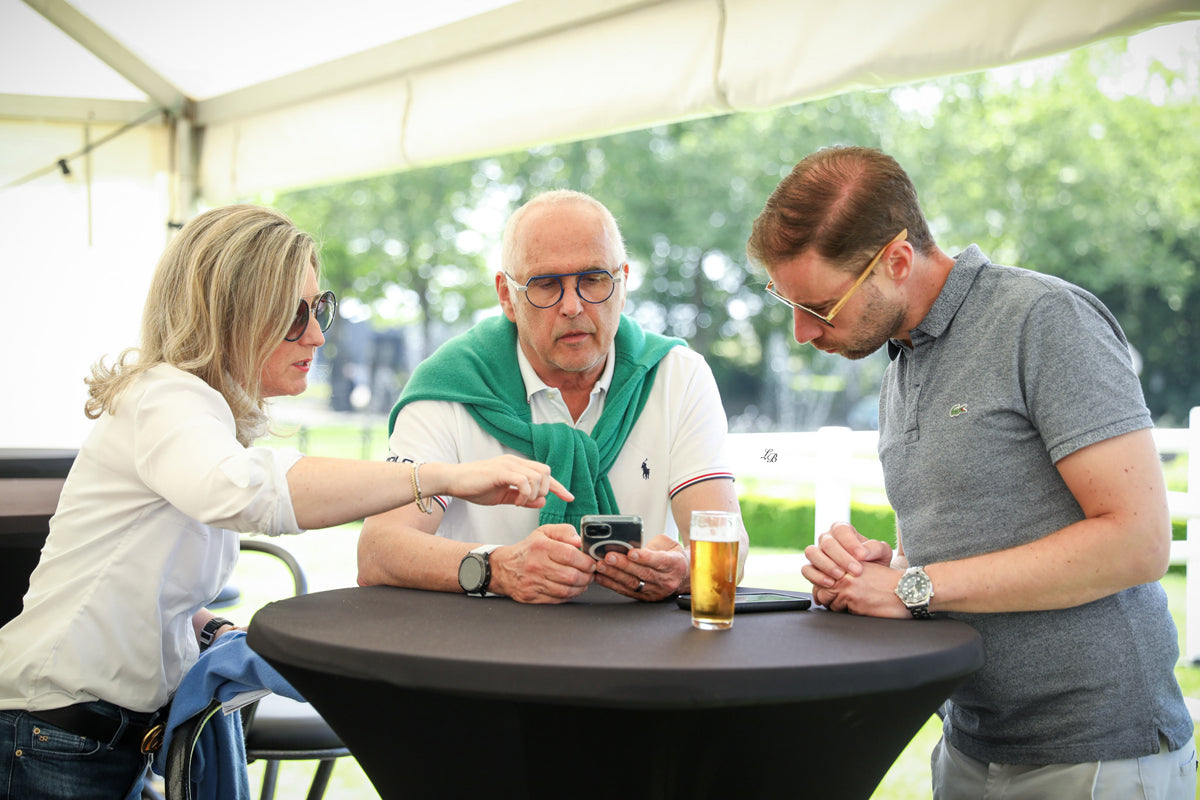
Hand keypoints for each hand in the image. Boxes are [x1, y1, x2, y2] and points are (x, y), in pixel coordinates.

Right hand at [433, 456, 573, 507]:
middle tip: (530, 502)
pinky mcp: (501, 470)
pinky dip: (525, 494)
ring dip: (534, 493)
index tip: (570, 498)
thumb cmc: (475, 487)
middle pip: (546, 471)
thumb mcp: (503, 496)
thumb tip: (543, 501)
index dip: (559, 487)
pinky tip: (516, 502)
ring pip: (537, 475)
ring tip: (521, 503)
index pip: (545, 473)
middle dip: (545, 489)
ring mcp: (508, 465)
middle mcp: (515, 462)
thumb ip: (523, 498)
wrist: (453, 480)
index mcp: (517, 466)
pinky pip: (523, 480)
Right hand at [489, 525, 594, 603]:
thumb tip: (580, 541)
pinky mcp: (532, 597)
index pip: (571, 555)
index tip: (591, 562)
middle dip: (587, 576)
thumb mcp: (544, 532)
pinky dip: (569, 595)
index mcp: (541, 547)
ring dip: (580, 587)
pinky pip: (558, 599)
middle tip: (590, 573)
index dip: (586, 561)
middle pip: (571, 576)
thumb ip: (564, 531)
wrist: (503, 568)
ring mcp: (533, 583)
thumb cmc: (528, 549)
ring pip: (566, 590)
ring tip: (583, 581)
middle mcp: (536, 565)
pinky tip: (572, 588)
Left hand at [594, 533, 687, 600]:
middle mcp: (666, 580)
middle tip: (609, 557)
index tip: (631, 553)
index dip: (644, 557)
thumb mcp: (668, 544)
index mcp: (675, 564)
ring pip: (633, 583)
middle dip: (624, 565)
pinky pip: (627, 591)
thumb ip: (652, 545)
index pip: (659, 561)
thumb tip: (631, 545)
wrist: (682, 575)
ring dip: (615, 575)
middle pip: (643, 573)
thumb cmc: (673, 556)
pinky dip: (612, 584)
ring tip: (602, 566)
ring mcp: (656, 591)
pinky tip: (602, 577)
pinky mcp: (646, 597)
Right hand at [802, 522, 892, 608]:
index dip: (850, 542)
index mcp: (842, 530)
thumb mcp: (882, 553)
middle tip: (856, 571)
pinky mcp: (811, 568)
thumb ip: (876, 548)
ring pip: (812, 553)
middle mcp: (826, 539)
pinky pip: (806, 569)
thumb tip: (864, 552)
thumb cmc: (874, 562)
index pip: (841, 530)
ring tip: (841, 576)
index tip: (862, 556)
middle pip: (827, 543)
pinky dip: (816, 576)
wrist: (867, 578)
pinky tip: (830, 583)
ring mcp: (817, 553)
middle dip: (842, 558)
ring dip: (827, 565)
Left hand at [817, 562, 910, 617]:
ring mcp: (848, 587)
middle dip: (827, 599)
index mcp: (847, 564)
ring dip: (837, 607)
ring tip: (853, 605)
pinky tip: (861, 609)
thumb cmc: (889, 582)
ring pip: (828, 602)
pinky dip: (847, 613)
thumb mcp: (867, 570)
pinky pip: (840, 611)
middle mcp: (845, 574)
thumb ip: (848, 573)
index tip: (826, 594)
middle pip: (821, 590)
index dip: (823, 587)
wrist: (907, 589)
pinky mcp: (854, 600)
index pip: (822, 576)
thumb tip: (828, 585)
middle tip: (838, 603)